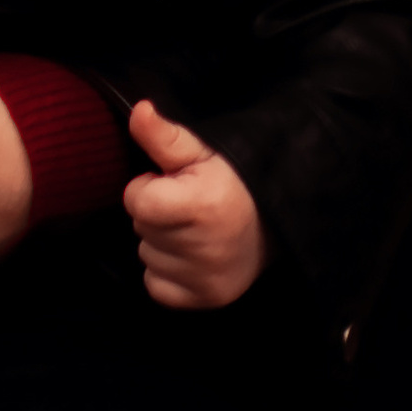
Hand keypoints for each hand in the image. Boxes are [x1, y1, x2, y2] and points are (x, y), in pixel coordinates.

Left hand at [123, 101, 265, 308]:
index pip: (137, 202)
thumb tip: (139, 111)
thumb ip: (164, 134)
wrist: (273, 222)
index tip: (168, 183)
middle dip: (155, 213)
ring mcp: (207, 279)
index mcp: (203, 206)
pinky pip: (156, 286)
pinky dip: (164, 272)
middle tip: (184, 206)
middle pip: (141, 228)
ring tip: (189, 229)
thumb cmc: (233, 181)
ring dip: (159, 242)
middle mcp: (205, 248)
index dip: (146, 187)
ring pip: (146, 256)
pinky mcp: (207, 299)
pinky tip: (187, 255)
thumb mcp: (201, 151)